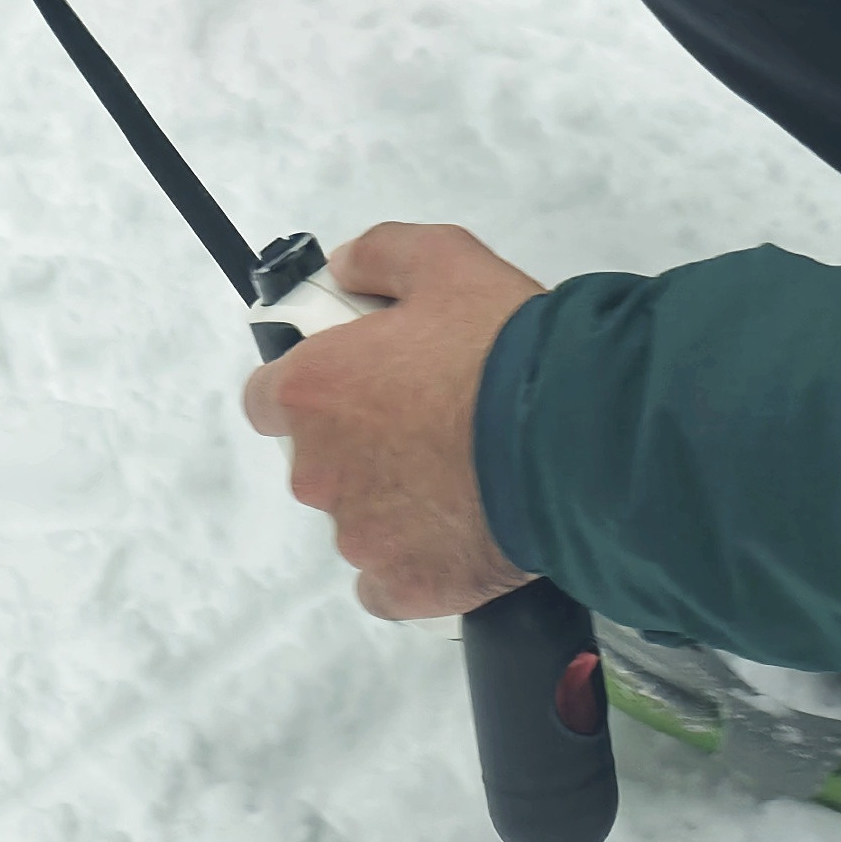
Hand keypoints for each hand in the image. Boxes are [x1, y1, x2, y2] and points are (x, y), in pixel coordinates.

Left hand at [240, 221, 543, 618]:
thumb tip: (346, 270)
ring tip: (464, 473)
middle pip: (318, 461)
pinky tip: (457, 531)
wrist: (572, 437)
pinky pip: (389, 582)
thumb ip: (379, 255)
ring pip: (359, 520)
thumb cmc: (505, 350)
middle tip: (431, 418)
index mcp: (311, 391)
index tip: (356, 379)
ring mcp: (359, 537)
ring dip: (394, 501)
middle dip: (362, 444)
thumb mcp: (444, 258)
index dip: (315, 386)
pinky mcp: (405, 586)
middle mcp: (318, 470)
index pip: (268, 399)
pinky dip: (415, 561)